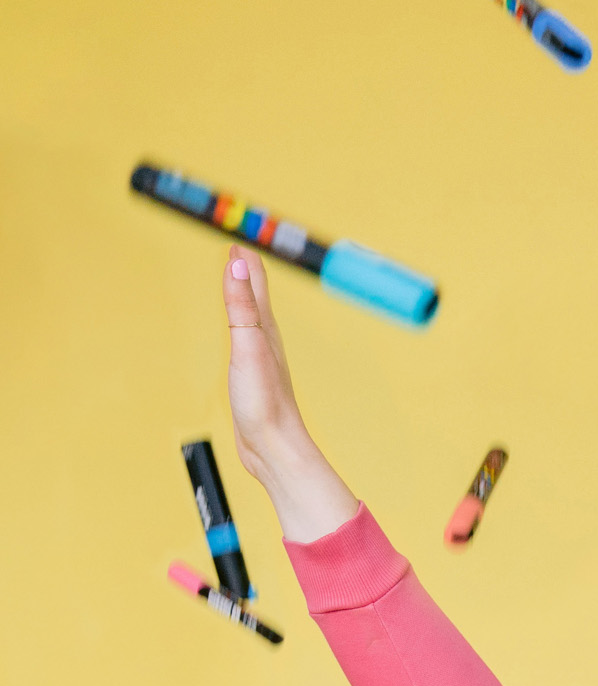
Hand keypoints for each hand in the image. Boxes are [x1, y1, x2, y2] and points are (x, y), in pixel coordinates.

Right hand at [222, 253, 357, 543]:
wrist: (274, 450)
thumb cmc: (264, 403)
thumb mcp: (247, 347)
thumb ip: (241, 306)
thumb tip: (238, 264)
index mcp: (265, 329)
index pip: (254, 282)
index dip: (244, 259)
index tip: (235, 236)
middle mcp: (266, 340)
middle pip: (255, 296)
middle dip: (245, 271)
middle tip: (236, 250)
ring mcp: (260, 359)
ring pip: (252, 318)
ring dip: (244, 296)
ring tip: (238, 283)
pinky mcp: (254, 378)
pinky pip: (245, 341)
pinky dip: (240, 326)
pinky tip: (241, 335)